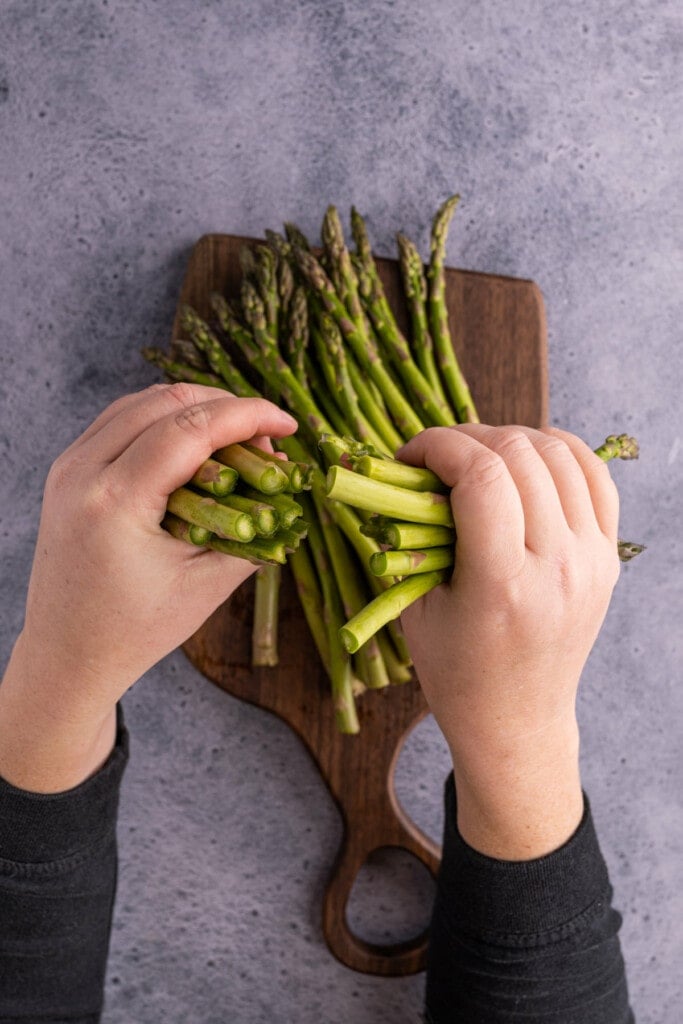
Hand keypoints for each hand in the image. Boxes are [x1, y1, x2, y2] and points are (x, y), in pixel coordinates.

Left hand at [0, 383, 297, 791]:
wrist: (68, 655)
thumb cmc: (135, 631)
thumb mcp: (205, 587)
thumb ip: (249, 532)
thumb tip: (282, 489)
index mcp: (115, 502)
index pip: (190, 429)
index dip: (247, 416)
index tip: (287, 425)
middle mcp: (82, 472)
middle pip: (165, 402)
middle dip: (225, 405)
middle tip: (266, 434)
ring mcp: (68, 467)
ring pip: (141, 402)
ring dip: (195, 407)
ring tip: (237, 436)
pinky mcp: (67, 470)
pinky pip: (119, 420)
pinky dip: (163, 418)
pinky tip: (195, 441)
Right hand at [398, 424, 619, 858]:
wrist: (517, 721)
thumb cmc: (456, 672)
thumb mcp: (417, 607)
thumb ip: (413, 535)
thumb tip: (405, 470)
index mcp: (503, 585)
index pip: (482, 476)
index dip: (439, 446)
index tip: (411, 455)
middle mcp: (558, 567)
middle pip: (519, 455)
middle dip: (468, 438)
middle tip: (437, 457)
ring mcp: (591, 561)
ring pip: (560, 454)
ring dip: (510, 439)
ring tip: (477, 456)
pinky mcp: (608, 558)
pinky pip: (595, 476)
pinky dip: (559, 451)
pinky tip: (527, 456)